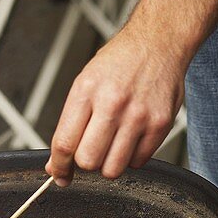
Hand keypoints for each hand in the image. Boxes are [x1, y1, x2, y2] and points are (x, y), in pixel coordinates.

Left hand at [45, 20, 185, 185]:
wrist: (156, 43)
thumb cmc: (118, 62)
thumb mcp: (85, 82)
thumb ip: (70, 123)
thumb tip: (57, 163)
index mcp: (86, 91)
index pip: (64, 142)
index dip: (59, 166)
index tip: (59, 174)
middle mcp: (112, 104)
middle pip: (88, 160)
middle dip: (84, 163)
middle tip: (89, 151)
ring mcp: (138, 116)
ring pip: (113, 168)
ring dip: (108, 164)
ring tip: (111, 145)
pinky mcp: (160, 124)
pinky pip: (139, 162)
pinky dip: (131, 158)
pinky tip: (130, 138)